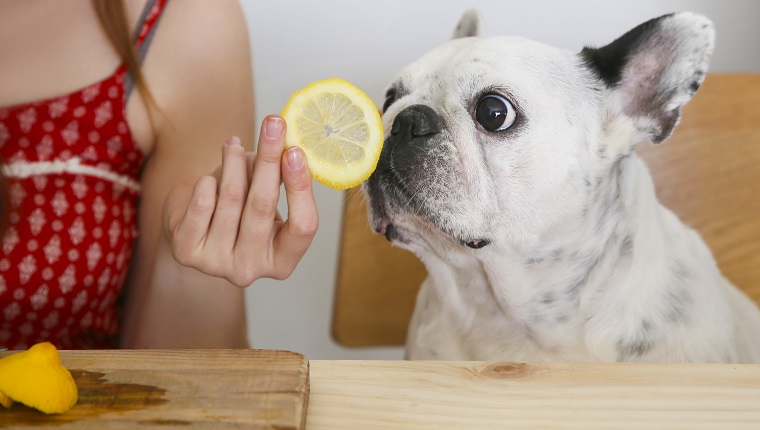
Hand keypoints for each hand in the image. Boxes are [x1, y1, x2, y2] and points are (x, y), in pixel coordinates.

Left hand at [162, 115, 318, 286]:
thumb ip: (276, 175)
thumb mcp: (263, 195)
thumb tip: (282, 140)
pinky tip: (209, 178)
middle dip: (269, 159)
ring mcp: (219, 265)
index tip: (295, 151)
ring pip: (231, 199)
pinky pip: (202, 205)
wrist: (191, 227)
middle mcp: (253, 269)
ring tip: (234, 145)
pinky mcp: (188, 252)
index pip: (303, 227)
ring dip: (234, 163)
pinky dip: (207, 183)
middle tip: (274, 124)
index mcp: (282, 261)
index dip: (300, 188)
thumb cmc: (237, 210)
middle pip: (264, 207)